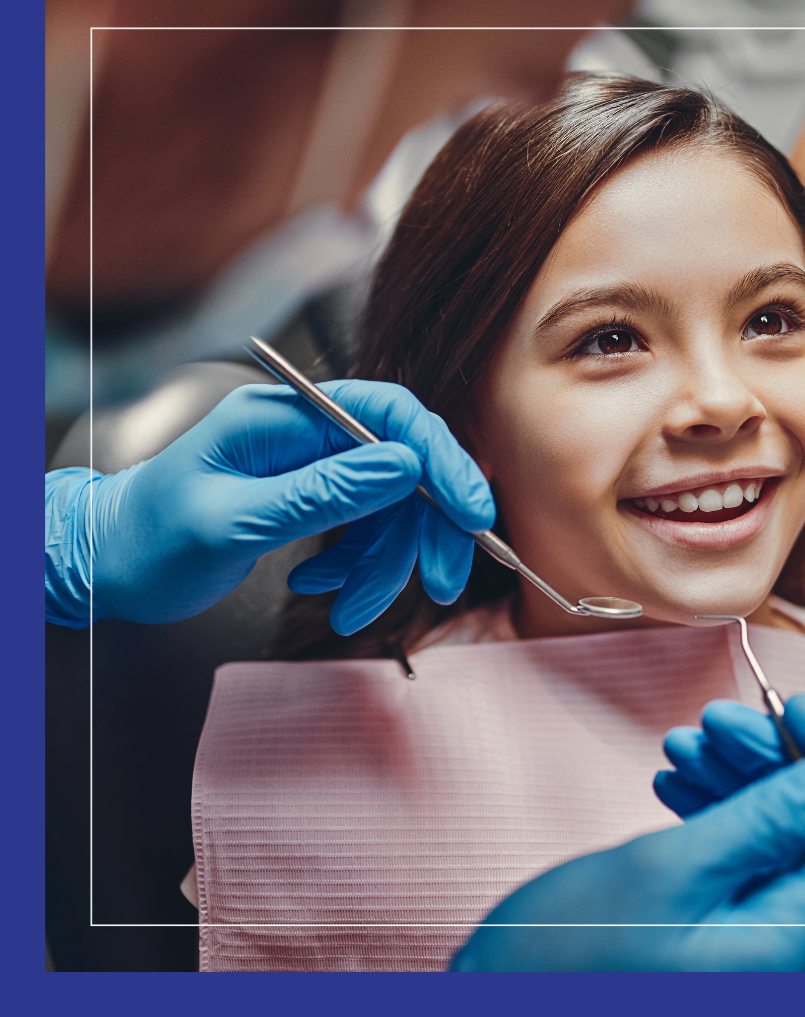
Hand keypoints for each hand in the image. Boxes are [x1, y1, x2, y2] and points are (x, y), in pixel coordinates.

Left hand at [45, 380, 493, 629]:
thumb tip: (404, 465)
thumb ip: (322, 491)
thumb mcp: (235, 519)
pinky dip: (356, 567)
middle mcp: (305, 433)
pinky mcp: (313, 498)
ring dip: (384, 564)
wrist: (111, 564)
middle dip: (423, 528)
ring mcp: (311, 465)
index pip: (388, 414)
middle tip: (438, 582)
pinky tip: (322, 591)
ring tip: (352, 611)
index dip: (440, 458)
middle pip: (401, 466)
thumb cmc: (151, 538)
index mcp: (283, 416)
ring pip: (387, 507)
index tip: (472, 511)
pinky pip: (363, 530)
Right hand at [450, 695, 804, 970]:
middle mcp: (775, 944)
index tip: (797, 707)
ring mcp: (740, 934)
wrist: (500, 995)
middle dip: (770, 759)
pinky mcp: (707, 922)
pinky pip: (732, 850)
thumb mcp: (668, 871)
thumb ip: (765, 823)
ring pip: (768, 832)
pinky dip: (709, 804)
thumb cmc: (567, 958)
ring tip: (684, 744)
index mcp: (784, 943)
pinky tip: (674, 780)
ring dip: (734, 775)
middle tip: (717, 717)